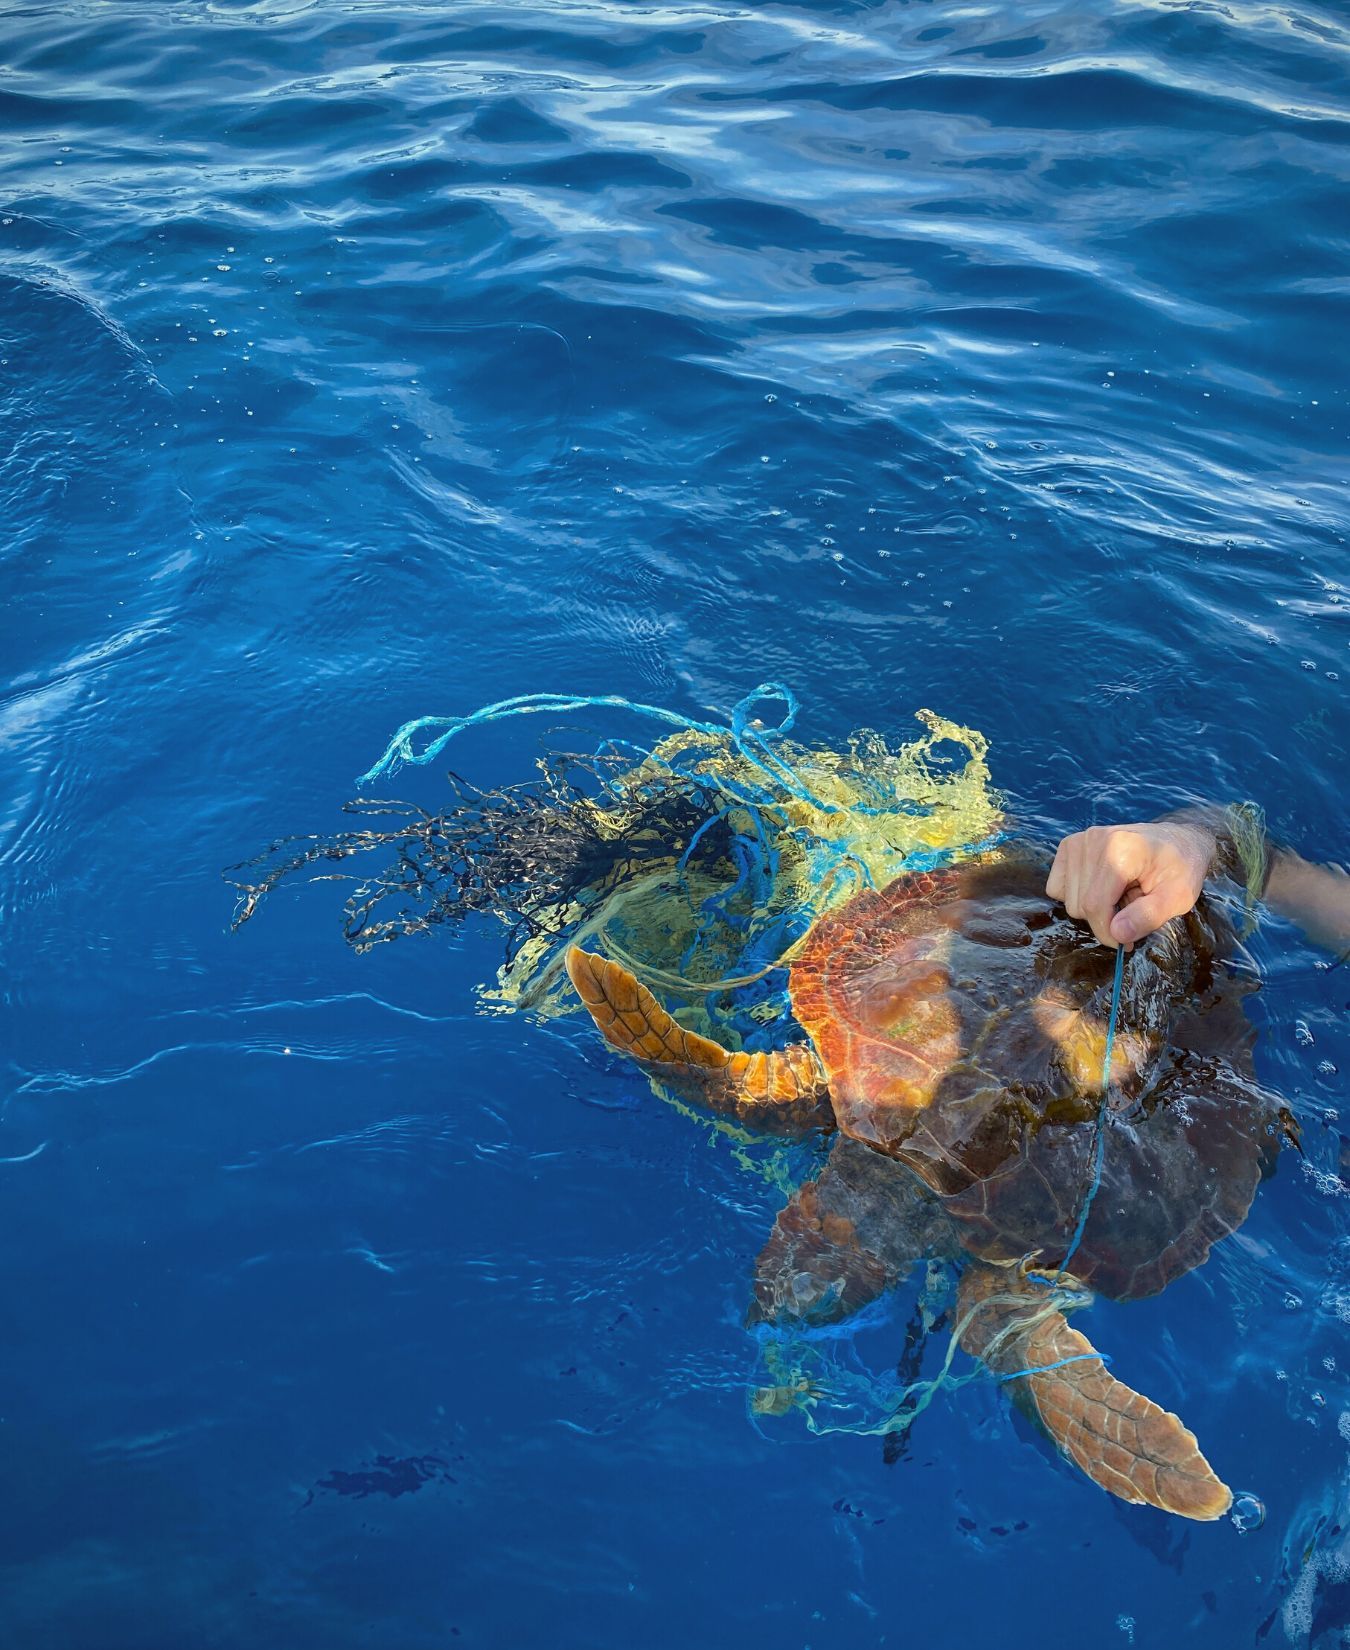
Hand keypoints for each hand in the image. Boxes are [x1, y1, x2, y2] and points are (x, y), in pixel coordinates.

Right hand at [1046, 822, 1213, 947]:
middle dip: (1104, 919)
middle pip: (1079, 904)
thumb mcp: (1179, 897)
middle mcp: (1094, 839)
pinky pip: (1057, 886)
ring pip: (1067, 899)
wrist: (1178, 841)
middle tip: (1132, 911)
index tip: (1127, 943)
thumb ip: (1148, 916)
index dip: (1108, 933)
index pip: (1095, 905)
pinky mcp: (1070, 845)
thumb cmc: (1181, 869)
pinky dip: (1077, 895)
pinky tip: (1102, 888)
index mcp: (1120, 849)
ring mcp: (1079, 840)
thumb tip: (1117, 935)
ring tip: (1121, 896)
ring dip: (1093, 907)